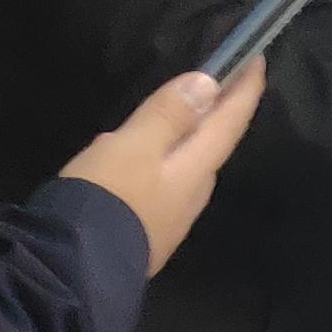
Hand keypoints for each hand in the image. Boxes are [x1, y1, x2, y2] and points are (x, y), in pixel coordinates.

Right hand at [63, 62, 268, 274]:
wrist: (72, 271)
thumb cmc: (108, 198)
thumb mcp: (133, 147)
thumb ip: (169, 116)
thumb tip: (209, 84)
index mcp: (196, 170)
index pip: (230, 122)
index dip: (245, 90)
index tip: (259, 59)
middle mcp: (192, 196)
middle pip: (212, 145)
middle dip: (217, 112)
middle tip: (216, 81)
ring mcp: (171, 218)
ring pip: (187, 166)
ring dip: (186, 138)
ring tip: (173, 115)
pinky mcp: (148, 232)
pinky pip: (163, 184)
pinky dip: (161, 161)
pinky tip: (136, 160)